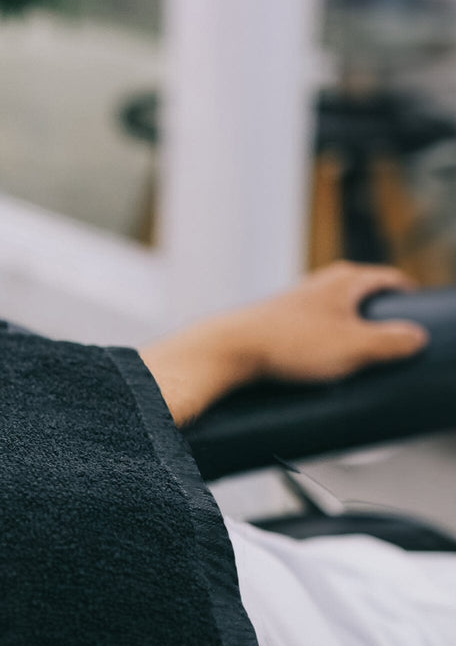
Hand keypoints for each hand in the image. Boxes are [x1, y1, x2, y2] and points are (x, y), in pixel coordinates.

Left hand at [232, 261, 428, 383]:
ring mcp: (294, 303)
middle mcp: (319, 285)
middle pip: (361, 297)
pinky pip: (310, 332)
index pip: (388, 279)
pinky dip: (321, 345)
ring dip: (347, 335)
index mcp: (345, 280)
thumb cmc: (290, 344)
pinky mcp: (275, 324)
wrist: (228, 350)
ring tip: (357, 361)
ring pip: (333, 315)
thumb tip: (417, 338)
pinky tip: (321, 366)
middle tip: (390, 345)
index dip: (406, 296)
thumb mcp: (353, 347)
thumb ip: (391, 342)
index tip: (416, 314)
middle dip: (377, 319)